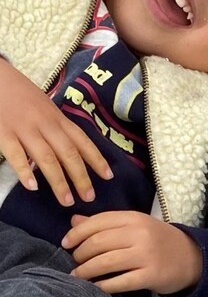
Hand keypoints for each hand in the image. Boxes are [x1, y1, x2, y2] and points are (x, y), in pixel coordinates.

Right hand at [0, 58, 111, 205]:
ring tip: (67, 200)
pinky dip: (25, 170)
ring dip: (58, 181)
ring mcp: (25, 129)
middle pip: (68, 153)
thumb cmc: (24, 96)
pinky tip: (33, 187)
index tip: (109, 176)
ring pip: (47, 158)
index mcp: (58, 119)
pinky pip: (16, 154)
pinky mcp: (4, 133)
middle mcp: (46, 124)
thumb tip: (74, 150)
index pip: (83, 141)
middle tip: (90, 198)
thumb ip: (58, 129)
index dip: (96, 159)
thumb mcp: (46, 110)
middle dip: (81, 177)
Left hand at [62, 212, 202, 294]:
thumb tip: (74, 220)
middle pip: (98, 242)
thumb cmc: (157, 240)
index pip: (99, 221)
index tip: (65, 243)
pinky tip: (94, 287)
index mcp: (135, 217)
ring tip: (77, 275)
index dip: (77, 233)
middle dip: (79, 254)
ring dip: (85, 271)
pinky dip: (101, 286)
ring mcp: (145, 254)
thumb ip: (105, 223)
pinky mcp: (149, 275)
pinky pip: (118, 282)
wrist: (190, 256)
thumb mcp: (135, 225)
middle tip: (74, 262)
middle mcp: (140, 233)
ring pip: (104, 262)